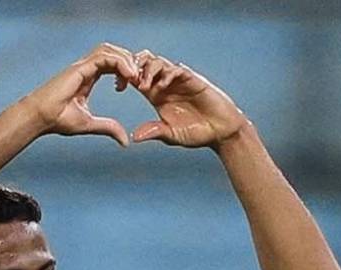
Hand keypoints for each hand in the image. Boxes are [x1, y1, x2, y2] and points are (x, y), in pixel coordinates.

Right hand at [24, 43, 139, 143]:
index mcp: (88, 77)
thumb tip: (126, 141)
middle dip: (130, 61)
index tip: (137, 85)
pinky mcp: (79, 68)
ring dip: (126, 60)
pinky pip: (104, 57)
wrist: (40, 117)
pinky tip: (129, 76)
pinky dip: (119, 63)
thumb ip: (108, 128)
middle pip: (113, 52)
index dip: (127, 71)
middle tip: (140, 79)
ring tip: (136, 77)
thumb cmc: (58, 120)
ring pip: (109, 50)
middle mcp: (86, 68)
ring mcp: (82, 66)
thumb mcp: (90, 124)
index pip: (112, 64)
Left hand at [129, 50, 248, 147]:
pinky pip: (175, 68)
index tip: (119, 87)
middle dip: (133, 67)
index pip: (135, 77)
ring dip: (147, 70)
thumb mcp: (172, 135)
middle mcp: (165, 84)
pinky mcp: (192, 79)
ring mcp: (178, 80)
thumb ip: (155, 132)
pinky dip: (166, 74)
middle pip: (143, 62)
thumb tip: (134, 137)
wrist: (221, 131)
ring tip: (144, 86)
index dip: (124, 77)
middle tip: (128, 81)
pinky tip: (162, 87)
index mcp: (156, 95)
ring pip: (157, 61)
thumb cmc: (197, 134)